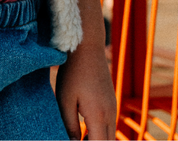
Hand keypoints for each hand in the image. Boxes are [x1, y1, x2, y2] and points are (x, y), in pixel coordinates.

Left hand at [56, 0, 117, 139]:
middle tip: (76, 140)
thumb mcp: (65, 99)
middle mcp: (111, 114)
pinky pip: (109, 124)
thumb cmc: (73, 72)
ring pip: (109, 134)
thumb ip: (70, 125)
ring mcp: (113, 107)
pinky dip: (99, 132)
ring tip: (78, 137)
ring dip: (96, 139)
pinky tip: (83, 131)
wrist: (87, 46)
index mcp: (99, 116)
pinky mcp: (111, 100)